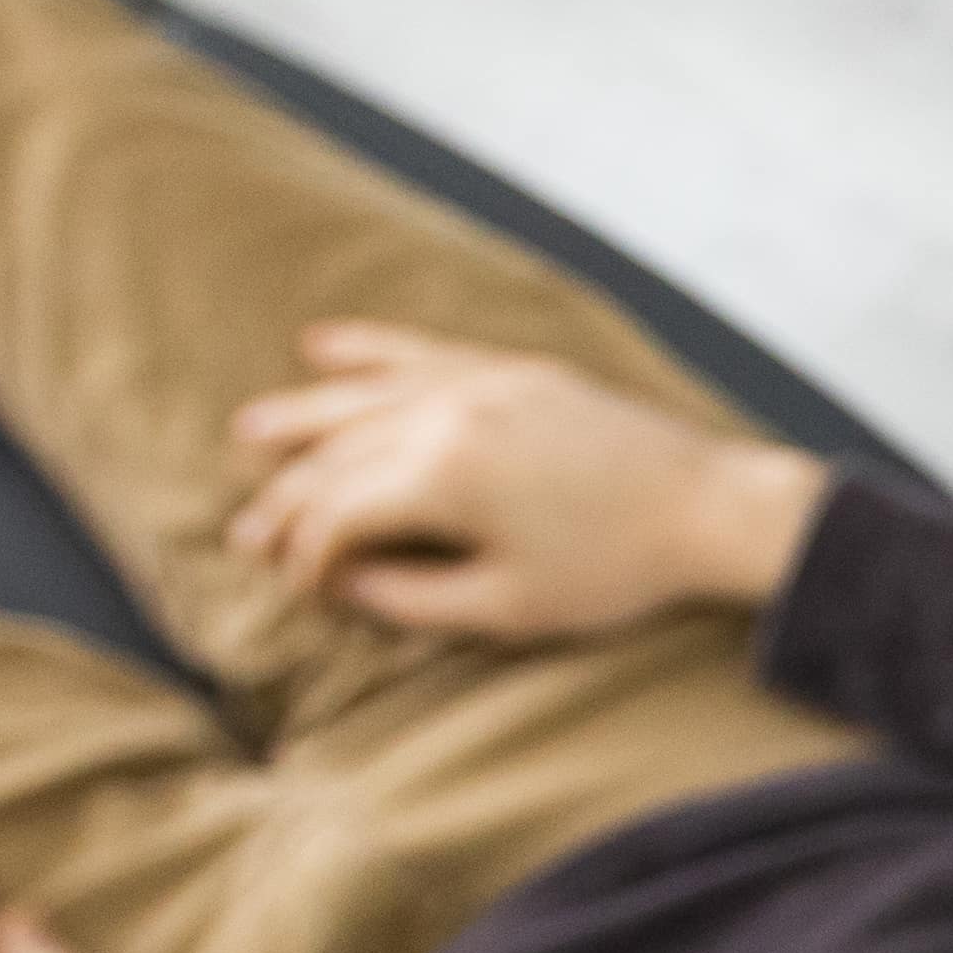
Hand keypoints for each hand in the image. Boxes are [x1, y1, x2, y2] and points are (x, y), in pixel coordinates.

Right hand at [221, 322, 812, 644]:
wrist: (707, 508)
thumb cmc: (612, 570)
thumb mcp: (504, 609)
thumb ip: (408, 598)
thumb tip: (340, 585)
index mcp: (441, 476)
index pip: (338, 514)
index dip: (305, 556)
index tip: (295, 590)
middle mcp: (449, 413)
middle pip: (339, 452)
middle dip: (287, 495)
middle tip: (245, 531)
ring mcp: (481, 381)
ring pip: (366, 394)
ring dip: (304, 414)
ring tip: (248, 431)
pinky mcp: (513, 369)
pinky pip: (422, 351)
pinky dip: (369, 348)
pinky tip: (322, 343)